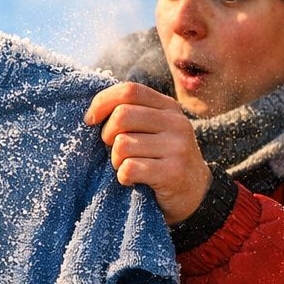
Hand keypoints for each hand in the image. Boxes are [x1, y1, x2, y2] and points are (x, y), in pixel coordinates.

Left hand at [84, 82, 211, 223]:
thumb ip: (132, 114)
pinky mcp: (173, 173)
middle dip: (107, 135)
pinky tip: (134, 180)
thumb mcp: (153, 129)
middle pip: (122, 115)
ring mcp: (177, 147)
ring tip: (127, 167)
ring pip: (122, 145)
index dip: (102, 102)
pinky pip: (129, 169)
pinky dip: (123, 177)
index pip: (129, 90)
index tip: (91, 120)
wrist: (193, 192)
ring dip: (116, 161)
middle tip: (114, 150)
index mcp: (169, 107)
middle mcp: (176, 123)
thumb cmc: (161, 159)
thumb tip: (93, 112)